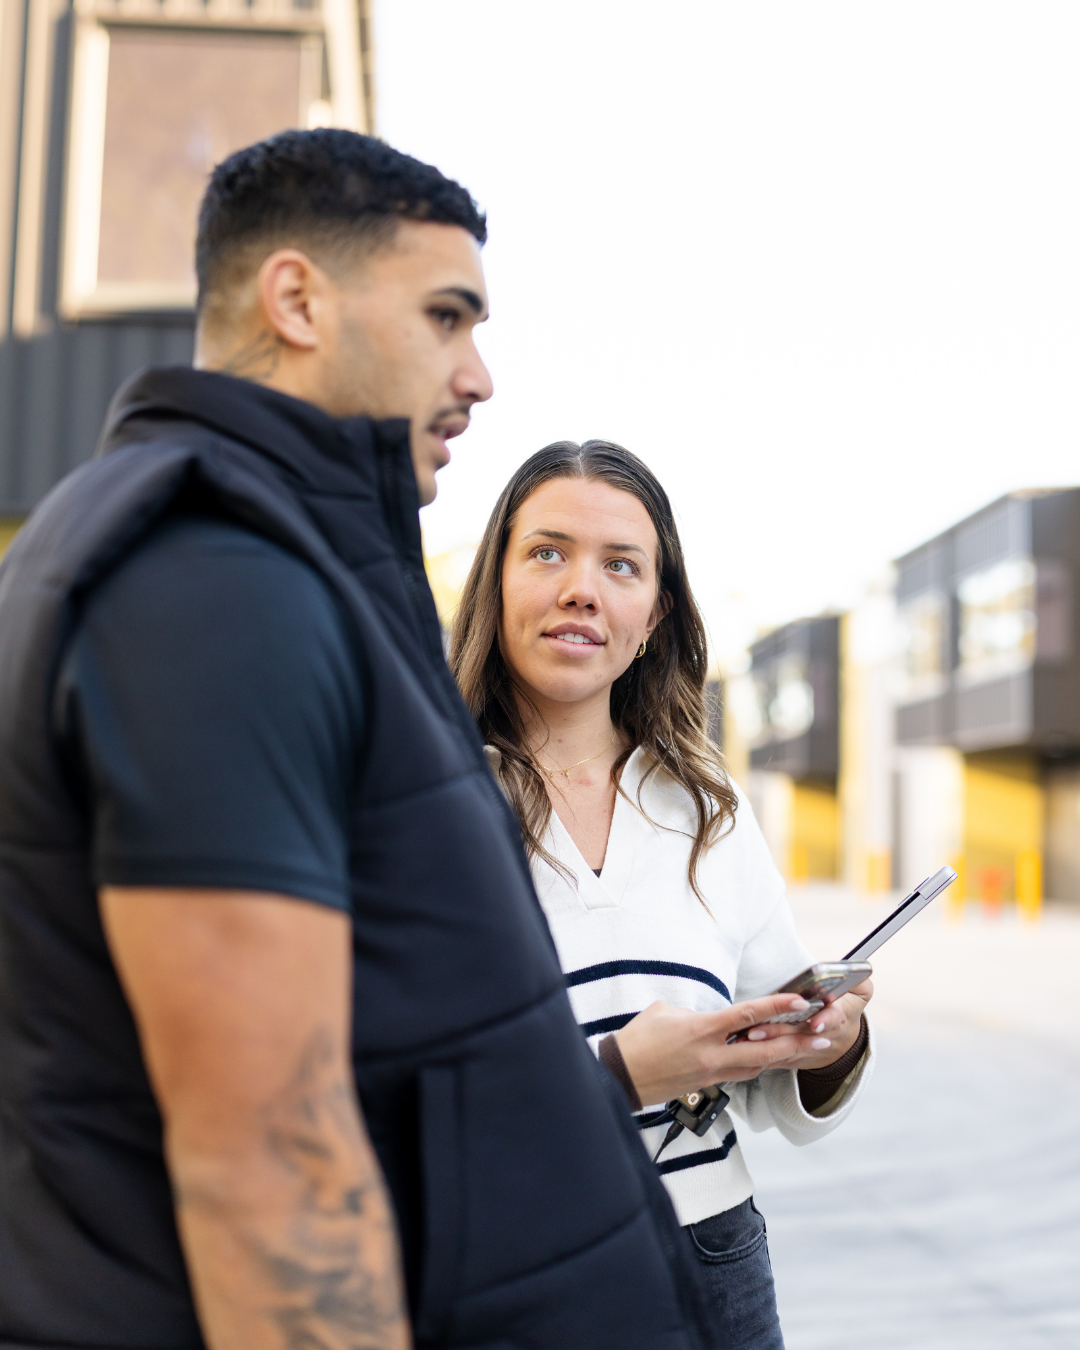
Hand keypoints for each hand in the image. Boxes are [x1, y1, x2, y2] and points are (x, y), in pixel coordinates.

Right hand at [614, 994, 846, 1106]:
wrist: (621, 1076)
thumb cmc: (638, 1039)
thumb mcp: (665, 1012)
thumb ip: (695, 1013)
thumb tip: (710, 1018)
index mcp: (701, 1030)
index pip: (747, 1015)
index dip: (776, 1007)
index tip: (799, 1000)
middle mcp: (712, 1054)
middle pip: (764, 1050)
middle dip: (795, 1044)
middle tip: (822, 1037)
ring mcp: (710, 1073)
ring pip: (756, 1065)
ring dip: (782, 1057)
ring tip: (806, 1049)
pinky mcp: (706, 1084)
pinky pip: (740, 1074)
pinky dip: (758, 1064)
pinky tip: (771, 1059)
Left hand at [744, 978, 873, 1070]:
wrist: (842, 1042)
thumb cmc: (845, 1008)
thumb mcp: (860, 992)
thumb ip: (858, 978)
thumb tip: (856, 968)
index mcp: (839, 1017)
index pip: (833, 1019)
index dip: (825, 1021)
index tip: (815, 1024)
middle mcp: (822, 1037)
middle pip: (801, 1036)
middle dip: (781, 1033)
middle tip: (761, 1030)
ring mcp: (806, 1051)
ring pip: (786, 1049)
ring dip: (767, 1043)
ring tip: (750, 1035)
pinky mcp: (792, 1059)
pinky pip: (777, 1059)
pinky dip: (762, 1055)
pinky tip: (747, 1047)